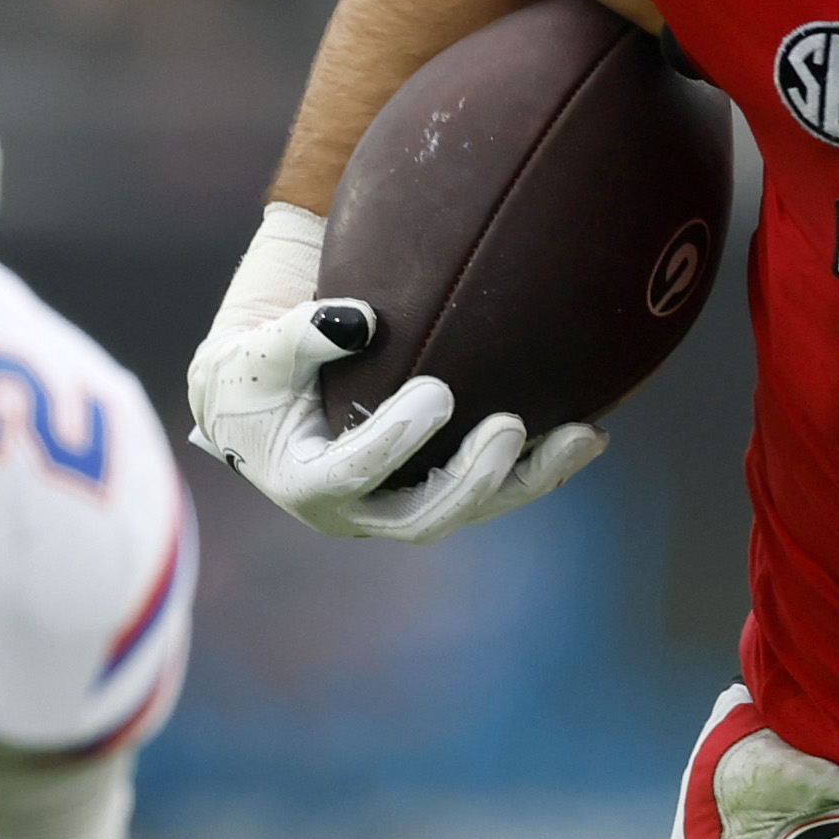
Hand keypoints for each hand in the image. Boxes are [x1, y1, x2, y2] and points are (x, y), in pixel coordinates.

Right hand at [181, 204, 599, 541]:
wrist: (260, 401)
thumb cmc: (252, 370)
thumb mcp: (257, 350)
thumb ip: (300, 336)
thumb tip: (361, 321)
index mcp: (307, 484)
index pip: (353, 473)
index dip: (394, 439)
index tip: (436, 391)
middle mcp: (359, 512)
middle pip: (424, 518)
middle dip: (472, 479)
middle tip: (507, 425)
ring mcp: (402, 504)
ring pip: (472, 510)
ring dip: (528, 478)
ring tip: (580, 436)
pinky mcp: (435, 488)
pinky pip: (494, 489)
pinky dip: (538, 466)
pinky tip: (586, 433)